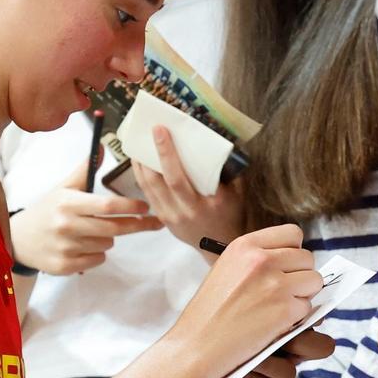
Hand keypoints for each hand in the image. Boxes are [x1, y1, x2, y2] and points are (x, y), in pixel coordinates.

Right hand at [10, 165, 162, 275]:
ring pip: (107, 245)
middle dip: (135, 225)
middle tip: (151, 221)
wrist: (18, 239)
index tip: (146, 206)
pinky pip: (98, 260)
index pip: (107, 205)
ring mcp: (65, 248)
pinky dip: (98, 254)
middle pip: (113, 228)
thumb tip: (102, 146)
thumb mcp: (64, 188)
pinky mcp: (64, 266)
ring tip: (95, 231)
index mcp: (68, 203)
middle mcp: (66, 225)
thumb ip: (85, 169)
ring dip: (110, 238)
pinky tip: (85, 246)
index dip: (130, 206)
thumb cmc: (47, 210)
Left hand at [133, 126, 244, 251]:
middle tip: (152, 130)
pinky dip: (141, 176)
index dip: (167, 154)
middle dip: (155, 153)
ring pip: (149, 187)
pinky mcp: (163, 219)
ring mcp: (172, 217)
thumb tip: (217, 144)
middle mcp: (187, 211)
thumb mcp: (237, 194)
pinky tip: (140, 163)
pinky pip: (148, 195)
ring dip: (142, 164)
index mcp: (208, 203)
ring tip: (140, 143)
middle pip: (163, 180)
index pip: (182, 176)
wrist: (219, 247)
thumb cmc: (231, 216)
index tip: (162, 130)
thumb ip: (227, 171)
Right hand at [172, 225, 324, 377]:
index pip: (293, 233)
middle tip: (282, 294)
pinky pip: (308, 307)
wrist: (197, 346)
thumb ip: (257, 259)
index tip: (285, 267)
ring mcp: (275, 284)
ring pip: (314, 281)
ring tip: (278, 308)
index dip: (293, 251)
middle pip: (306, 258)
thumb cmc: (209, 313)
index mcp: (245, 245)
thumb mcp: (227, 269)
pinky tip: (274, 324)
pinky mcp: (285, 310)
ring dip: (303, 296)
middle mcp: (262, 260)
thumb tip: (293, 260)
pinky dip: (297, 318)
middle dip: (300, 276)